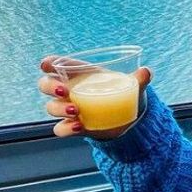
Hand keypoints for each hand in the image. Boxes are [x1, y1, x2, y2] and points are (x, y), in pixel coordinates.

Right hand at [38, 56, 152, 138]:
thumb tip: (146, 72)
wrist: (127, 117)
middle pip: (45, 84)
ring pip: (50, 107)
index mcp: (81, 74)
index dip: (49, 63)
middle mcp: (70, 90)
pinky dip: (66, 128)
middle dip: (49, 86)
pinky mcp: (72, 126)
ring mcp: (68, 108)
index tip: (46, 64)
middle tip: (64, 90)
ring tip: (76, 111)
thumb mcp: (132, 85)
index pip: (58, 64)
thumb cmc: (124, 92)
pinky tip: (79, 126)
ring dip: (59, 109)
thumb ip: (139, 78)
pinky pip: (60, 128)